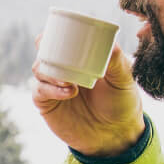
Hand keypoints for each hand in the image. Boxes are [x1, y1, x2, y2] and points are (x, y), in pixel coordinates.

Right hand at [31, 41, 144, 157]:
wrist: (115, 135)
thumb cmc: (121, 103)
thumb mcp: (124, 80)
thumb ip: (118, 62)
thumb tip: (110, 44)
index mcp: (78, 59)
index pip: (61, 41)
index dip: (53, 32)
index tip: (58, 29)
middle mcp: (63, 69)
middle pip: (44, 52)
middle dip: (45, 48)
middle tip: (58, 53)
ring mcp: (53, 86)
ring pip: (39, 70)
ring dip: (50, 71)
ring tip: (69, 79)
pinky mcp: (47, 104)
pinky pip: (40, 91)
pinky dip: (51, 89)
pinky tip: (69, 91)